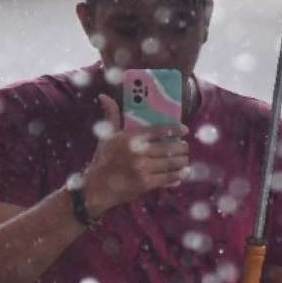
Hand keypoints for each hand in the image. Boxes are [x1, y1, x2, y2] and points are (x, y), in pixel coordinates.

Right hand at [82, 94, 189, 216]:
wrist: (96, 187)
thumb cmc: (103, 159)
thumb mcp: (107, 136)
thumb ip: (111, 115)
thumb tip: (103, 95)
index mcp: (130, 138)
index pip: (158, 130)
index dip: (175, 129)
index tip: (185, 130)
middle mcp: (137, 152)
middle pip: (168, 147)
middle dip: (181, 147)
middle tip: (185, 147)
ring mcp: (142, 168)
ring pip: (170, 163)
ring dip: (181, 161)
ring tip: (185, 160)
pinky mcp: (145, 183)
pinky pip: (167, 178)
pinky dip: (177, 175)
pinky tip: (182, 173)